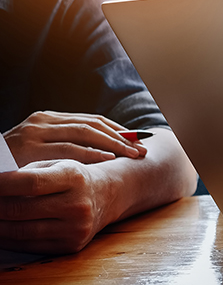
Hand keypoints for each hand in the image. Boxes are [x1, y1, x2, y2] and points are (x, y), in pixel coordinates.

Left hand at [0, 160, 114, 253]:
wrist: (106, 197)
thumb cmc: (73, 178)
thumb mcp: (57, 165)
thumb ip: (27, 173)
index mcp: (74, 178)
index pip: (30, 182)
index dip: (0, 184)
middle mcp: (77, 205)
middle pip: (21, 209)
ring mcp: (76, 228)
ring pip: (21, 231)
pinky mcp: (71, 246)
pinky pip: (30, 245)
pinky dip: (8, 239)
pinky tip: (0, 229)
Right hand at [4, 111, 145, 165]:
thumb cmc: (16, 165)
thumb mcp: (43, 151)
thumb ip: (68, 147)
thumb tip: (107, 151)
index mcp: (50, 119)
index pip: (92, 120)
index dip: (119, 130)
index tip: (140, 141)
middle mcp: (44, 121)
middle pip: (92, 124)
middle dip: (121, 137)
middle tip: (143, 150)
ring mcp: (36, 132)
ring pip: (84, 132)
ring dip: (113, 143)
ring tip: (133, 154)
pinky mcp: (30, 147)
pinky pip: (68, 148)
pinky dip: (91, 153)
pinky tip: (109, 159)